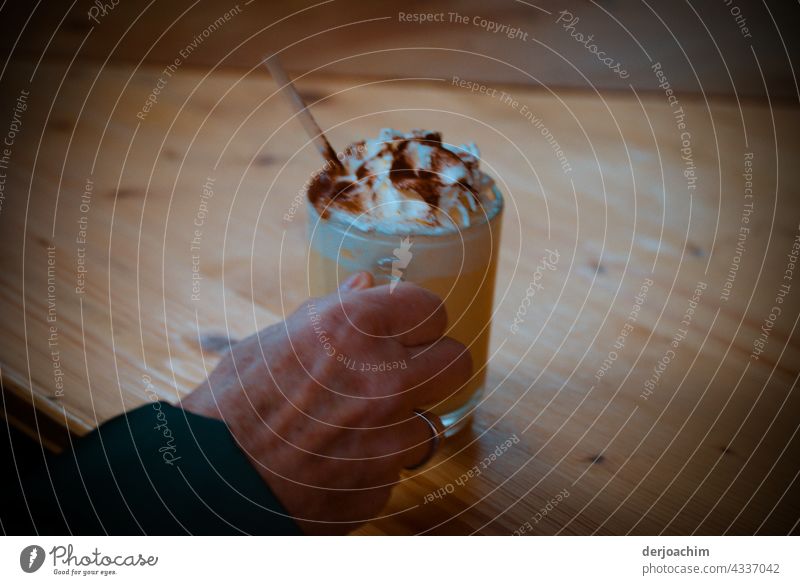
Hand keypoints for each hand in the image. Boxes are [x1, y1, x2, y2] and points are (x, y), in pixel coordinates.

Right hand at [181, 272, 471, 533]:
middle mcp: (382, 380)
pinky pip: (400, 463)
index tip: (407, 326)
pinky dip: (380, 460)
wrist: (208, 480)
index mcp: (353, 329)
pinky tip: (341, 455)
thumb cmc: (234, 402)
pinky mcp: (383, 484)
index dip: (418, 317)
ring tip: (357, 422)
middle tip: (406, 369)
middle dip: (435, 362)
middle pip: (458, 361)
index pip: (432, 308)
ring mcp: (387, 437)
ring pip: (432, 418)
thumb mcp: (276, 339)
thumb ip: (333, 311)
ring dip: (403, 418)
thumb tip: (366, 283)